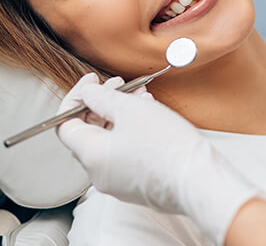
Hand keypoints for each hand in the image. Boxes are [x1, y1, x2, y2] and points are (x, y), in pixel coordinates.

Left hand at [57, 73, 257, 245]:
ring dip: (119, 113)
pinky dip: (130, 130)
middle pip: (88, 131)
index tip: (91, 82)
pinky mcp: (137, 183)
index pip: (65, 124)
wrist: (200, 181)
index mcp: (91, 155)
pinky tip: (149, 113)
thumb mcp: (129, 109)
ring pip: (109, 139)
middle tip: (118, 84)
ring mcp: (118, 181)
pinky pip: (124, 152)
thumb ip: (101, 97)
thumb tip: (87, 92)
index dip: (75, 98)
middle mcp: (99, 173)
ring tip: (140, 95)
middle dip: (101, 102)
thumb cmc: (167, 146)